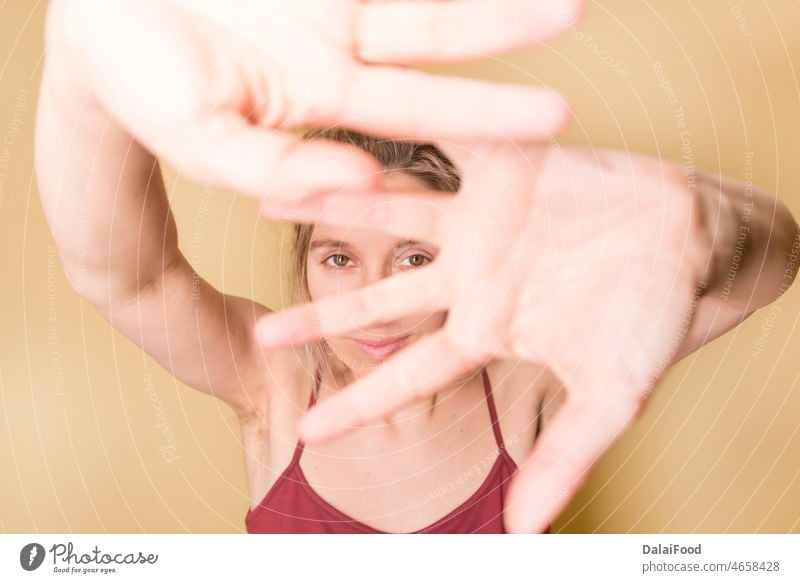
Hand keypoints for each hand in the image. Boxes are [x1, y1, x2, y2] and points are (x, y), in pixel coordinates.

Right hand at [45, 0, 580, 198]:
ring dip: (486, 1)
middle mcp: (337, 52)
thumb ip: (279, 171)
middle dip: (503, 45)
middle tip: (575, 33)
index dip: (483, 120)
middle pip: (438, 48)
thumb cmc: (139, 83)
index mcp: (320, 103)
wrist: (98, 17)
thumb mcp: (201, 142)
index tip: (549, 127)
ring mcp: (330, 2)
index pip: (418, 115)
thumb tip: (365, 182)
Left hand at [256, 141, 715, 532]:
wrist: (691, 240)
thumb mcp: (610, 396)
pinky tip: (352, 115)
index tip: (309, 434)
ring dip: (336, 206)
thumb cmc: (653, 318)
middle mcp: (472, 277)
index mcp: (486, 331)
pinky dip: (406, 128)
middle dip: (322, 315)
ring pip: (391, 215)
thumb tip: (526, 534)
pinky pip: (447, 143)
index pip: (409, 376)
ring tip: (276, 192)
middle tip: (263, 334)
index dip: (360, 406)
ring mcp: (483, 222)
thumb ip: (565, 458)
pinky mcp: (507, 169)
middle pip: (381, 301)